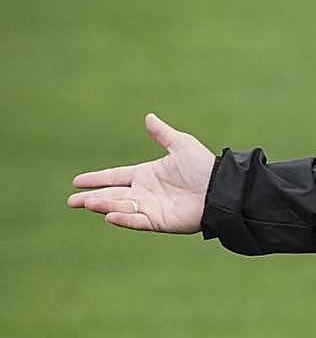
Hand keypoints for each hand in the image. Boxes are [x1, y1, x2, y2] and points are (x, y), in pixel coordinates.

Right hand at [67, 113, 215, 232]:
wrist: (222, 188)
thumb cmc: (204, 167)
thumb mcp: (181, 145)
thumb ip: (162, 134)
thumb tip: (149, 116)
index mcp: (147, 174)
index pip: (115, 177)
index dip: (96, 179)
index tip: (76, 181)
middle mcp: (145, 192)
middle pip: (112, 195)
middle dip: (91, 198)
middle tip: (71, 201)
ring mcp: (151, 208)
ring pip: (121, 207)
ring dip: (104, 205)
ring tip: (87, 203)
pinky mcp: (159, 221)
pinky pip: (137, 220)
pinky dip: (124, 218)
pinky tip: (109, 215)